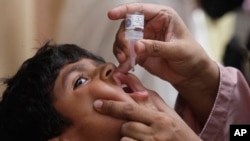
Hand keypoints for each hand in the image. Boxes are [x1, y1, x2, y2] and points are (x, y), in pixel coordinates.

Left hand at [93, 93, 201, 140]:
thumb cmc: (178, 130)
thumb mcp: (165, 111)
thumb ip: (147, 96)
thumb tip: (127, 79)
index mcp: (160, 118)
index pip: (131, 109)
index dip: (112, 106)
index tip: (98, 103)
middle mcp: (156, 132)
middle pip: (126, 125)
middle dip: (122, 123)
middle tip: (119, 120)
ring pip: (126, 138)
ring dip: (127, 136)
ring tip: (139, 135)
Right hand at [108, 3, 218, 124]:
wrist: (190, 74)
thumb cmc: (191, 56)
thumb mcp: (178, 50)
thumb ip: (157, 47)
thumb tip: (137, 46)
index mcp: (162, 17)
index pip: (140, 10)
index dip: (124, 10)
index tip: (112, 15)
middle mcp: (150, 26)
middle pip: (127, 26)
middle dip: (123, 39)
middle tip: (127, 52)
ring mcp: (143, 40)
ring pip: (123, 40)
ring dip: (120, 50)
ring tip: (125, 61)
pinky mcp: (139, 53)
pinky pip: (125, 54)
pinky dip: (122, 60)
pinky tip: (124, 66)